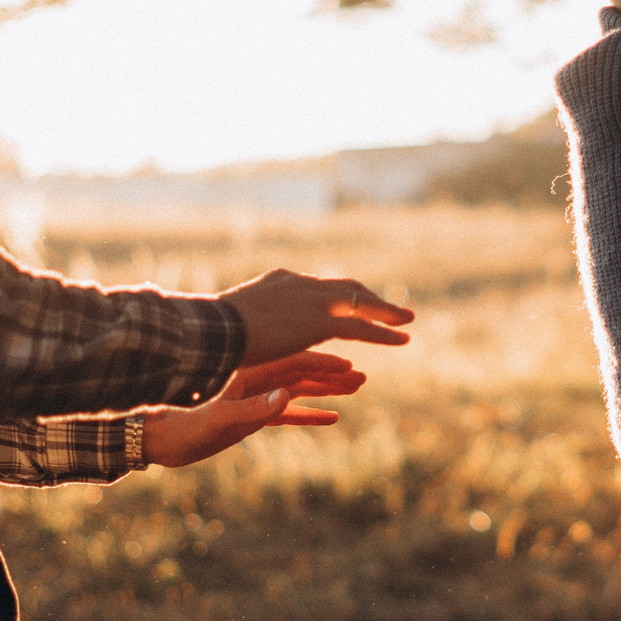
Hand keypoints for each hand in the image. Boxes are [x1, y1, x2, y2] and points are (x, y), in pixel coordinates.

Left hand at [141, 350, 365, 467]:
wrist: (154, 439)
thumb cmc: (180, 426)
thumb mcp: (219, 419)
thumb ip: (253, 409)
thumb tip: (286, 398)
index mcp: (248, 371)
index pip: (293, 363)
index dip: (323, 364)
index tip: (349, 364)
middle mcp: (254, 380)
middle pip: (302, 373)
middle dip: (333, 375)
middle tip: (362, 377)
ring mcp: (253, 398)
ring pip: (299, 391)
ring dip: (327, 390)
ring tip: (357, 388)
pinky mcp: (249, 418)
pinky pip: (286, 415)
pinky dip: (308, 414)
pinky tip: (332, 417)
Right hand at [219, 268, 413, 364]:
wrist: (212, 332)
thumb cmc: (212, 333)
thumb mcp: (233, 321)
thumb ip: (248, 322)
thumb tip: (238, 332)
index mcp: (281, 281)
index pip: (318, 285)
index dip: (338, 295)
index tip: (351, 301)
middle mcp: (301, 285)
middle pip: (346, 288)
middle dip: (369, 297)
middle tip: (390, 307)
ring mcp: (313, 302)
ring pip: (361, 304)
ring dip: (387, 312)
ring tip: (408, 320)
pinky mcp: (320, 324)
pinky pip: (362, 328)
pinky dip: (385, 333)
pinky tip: (403, 339)